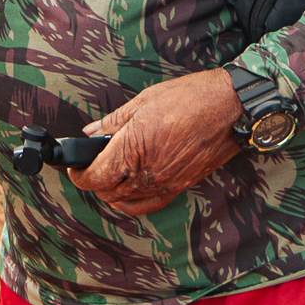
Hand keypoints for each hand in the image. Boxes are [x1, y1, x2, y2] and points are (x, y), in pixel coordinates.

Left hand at [65, 69, 241, 214]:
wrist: (230, 109)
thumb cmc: (190, 99)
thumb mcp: (143, 101)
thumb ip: (113, 121)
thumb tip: (91, 132)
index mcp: (133, 148)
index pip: (95, 176)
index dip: (78, 174)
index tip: (74, 165)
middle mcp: (148, 172)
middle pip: (106, 191)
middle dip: (92, 180)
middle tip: (89, 164)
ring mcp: (165, 183)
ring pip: (125, 202)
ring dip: (111, 191)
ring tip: (108, 173)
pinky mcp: (179, 187)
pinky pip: (148, 206)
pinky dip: (132, 202)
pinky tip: (129, 187)